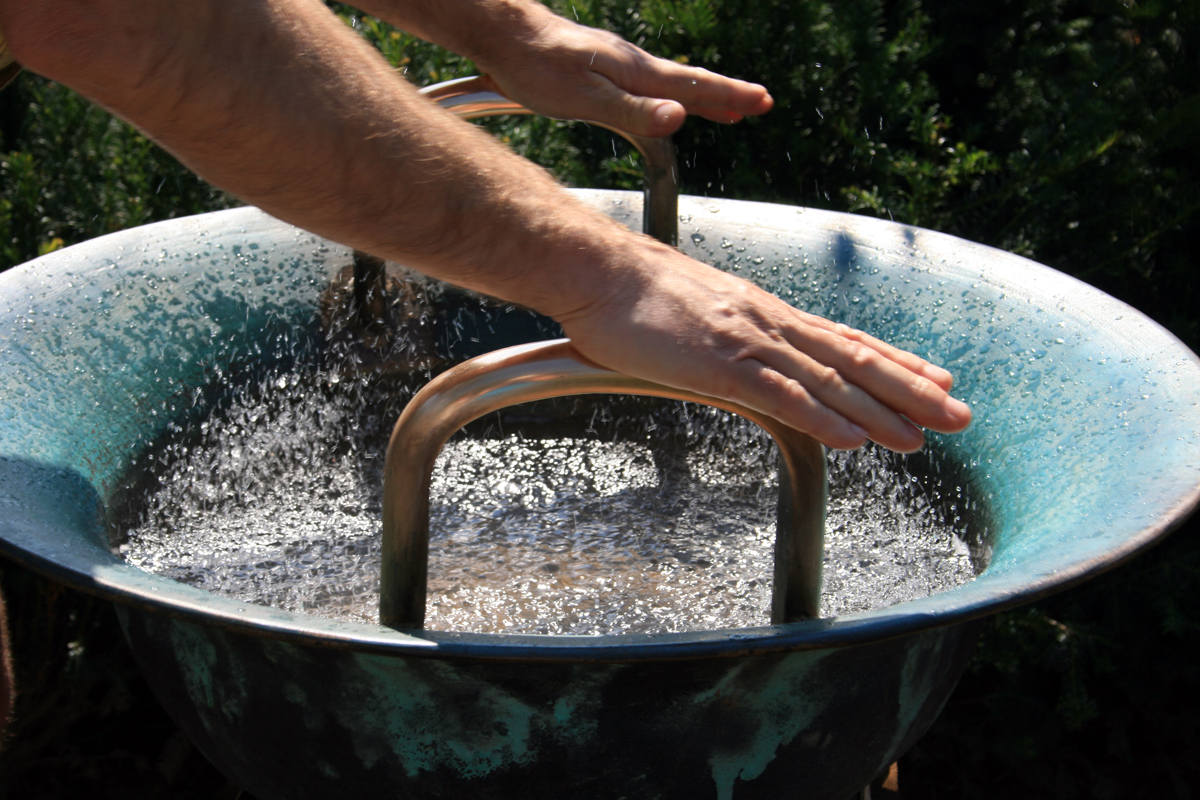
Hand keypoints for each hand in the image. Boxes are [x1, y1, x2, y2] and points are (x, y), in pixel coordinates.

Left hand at [471, 7, 772, 136]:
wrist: (505, 34)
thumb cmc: (538, 69)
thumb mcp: (586, 99)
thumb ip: (633, 111)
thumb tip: (679, 120)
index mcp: (637, 73)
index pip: (694, 88)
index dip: (730, 97)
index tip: (762, 102)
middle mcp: (634, 65)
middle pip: (690, 83)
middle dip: (727, 95)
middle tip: (759, 104)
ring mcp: (619, 64)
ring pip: (671, 83)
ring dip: (703, 96)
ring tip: (726, 109)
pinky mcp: (602, 67)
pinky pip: (650, 83)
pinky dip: (671, 94)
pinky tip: (666, 100)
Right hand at [553, 237, 971, 452]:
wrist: (598, 269)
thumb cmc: (637, 294)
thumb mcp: (700, 312)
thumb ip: (732, 338)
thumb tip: (748, 360)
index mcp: (767, 313)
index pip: (846, 339)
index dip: (896, 361)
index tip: (936, 380)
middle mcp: (771, 323)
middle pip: (855, 359)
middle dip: (911, 391)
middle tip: (959, 417)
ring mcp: (749, 341)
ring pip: (829, 379)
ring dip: (880, 411)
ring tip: (922, 439)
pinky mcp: (720, 363)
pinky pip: (781, 394)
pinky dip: (822, 416)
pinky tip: (853, 439)